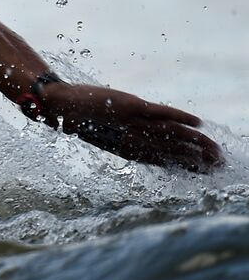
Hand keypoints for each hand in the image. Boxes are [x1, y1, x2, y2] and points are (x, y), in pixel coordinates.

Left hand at [39, 82, 224, 172]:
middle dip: (198, 160)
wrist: (59, 107)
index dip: (186, 167)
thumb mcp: (106, 135)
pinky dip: (180, 117)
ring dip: (197, 143)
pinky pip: (160, 113)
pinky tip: (198, 122)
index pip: (164, 161)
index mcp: (128, 151)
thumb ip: (126, 140)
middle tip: (221, 165)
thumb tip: (144, 144)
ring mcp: (132, 123)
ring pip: (172, 136)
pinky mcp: (130, 107)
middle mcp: (133, 140)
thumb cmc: (81, 120)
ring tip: (216, 151)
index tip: (207, 172)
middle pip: (173, 152)